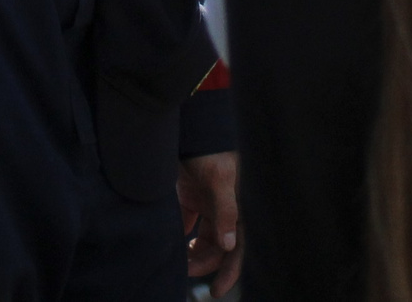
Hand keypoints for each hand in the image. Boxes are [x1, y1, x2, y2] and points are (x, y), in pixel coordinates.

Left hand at [176, 151, 241, 295]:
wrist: (191, 126)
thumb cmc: (211, 149)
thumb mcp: (221, 178)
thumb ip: (227, 210)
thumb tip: (230, 244)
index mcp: (239, 206)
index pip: (238, 245)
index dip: (230, 270)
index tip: (216, 291)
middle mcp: (226, 208)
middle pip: (218, 247)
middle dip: (203, 263)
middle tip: (184, 271)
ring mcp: (208, 204)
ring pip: (203, 239)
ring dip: (191, 253)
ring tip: (177, 262)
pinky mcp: (191, 197)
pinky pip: (188, 225)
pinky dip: (181, 237)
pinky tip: (172, 245)